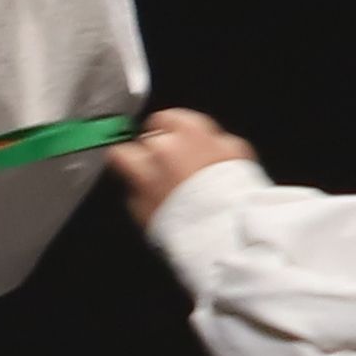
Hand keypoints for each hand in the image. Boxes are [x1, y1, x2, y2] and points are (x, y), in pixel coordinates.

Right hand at [107, 105, 255, 224]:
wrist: (231, 235)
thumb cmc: (190, 230)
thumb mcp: (147, 215)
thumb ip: (136, 190)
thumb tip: (135, 183)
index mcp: (147, 164)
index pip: (122, 152)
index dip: (122, 160)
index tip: (126, 164)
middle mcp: (175, 145)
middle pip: (155, 124)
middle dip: (153, 137)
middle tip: (156, 152)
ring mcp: (205, 141)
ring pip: (186, 120)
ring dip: (181, 131)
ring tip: (182, 147)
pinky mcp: (232, 145)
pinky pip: (217, 138)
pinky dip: (212, 148)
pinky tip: (211, 165)